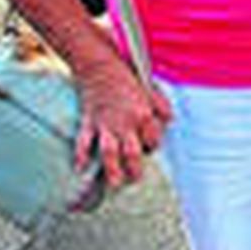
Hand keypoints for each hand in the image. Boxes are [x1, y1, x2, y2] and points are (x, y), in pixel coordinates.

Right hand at [74, 59, 171, 189]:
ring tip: (114, 184)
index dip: (152, 146)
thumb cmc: (127, 77)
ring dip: (111, 170)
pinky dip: (81, 155)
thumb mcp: (151, 89)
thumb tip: (170, 121)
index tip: (148, 149)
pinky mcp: (88, 121)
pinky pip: (84, 141)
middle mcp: (125, 123)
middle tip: (134, 180)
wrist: (99, 66)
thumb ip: (162, 106)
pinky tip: (80, 168)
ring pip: (109, 152)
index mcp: (144, 115)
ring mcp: (105, 124)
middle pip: (132, 152)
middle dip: (134, 169)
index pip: (152, 140)